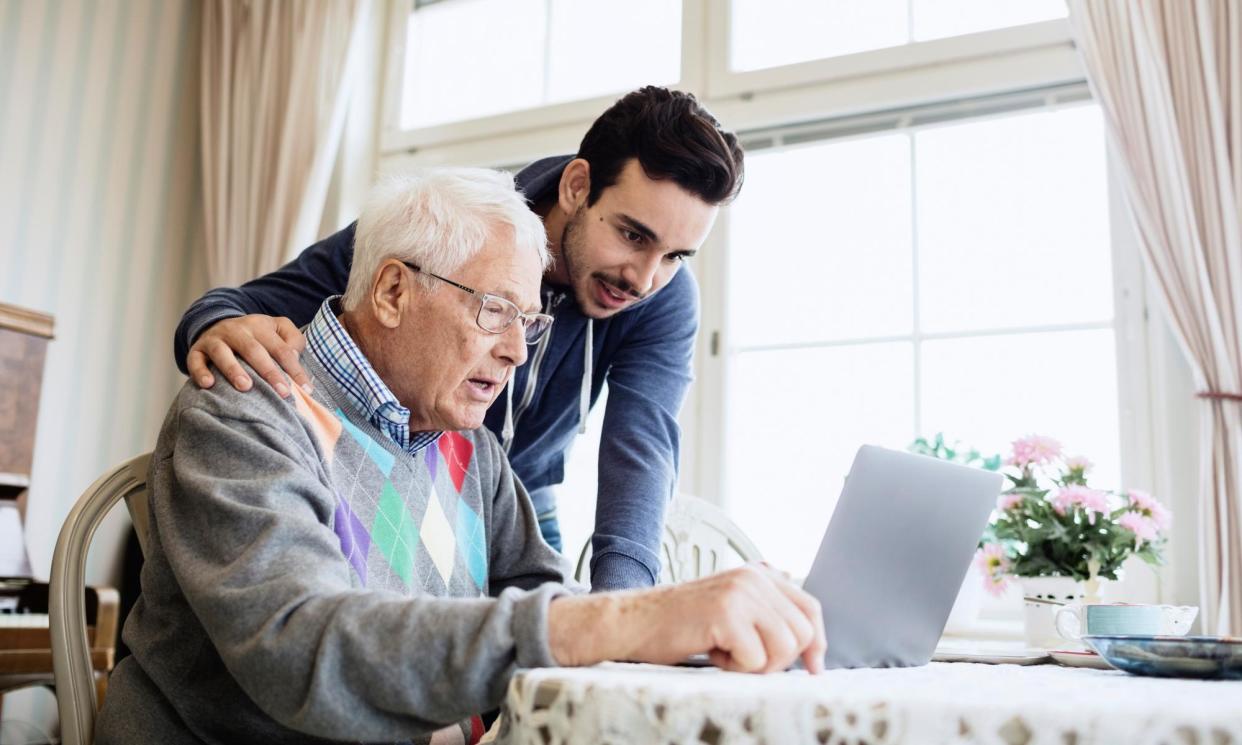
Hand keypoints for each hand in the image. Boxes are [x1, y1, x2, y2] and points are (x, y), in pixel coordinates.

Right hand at [186, 315, 309, 397]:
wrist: (217, 324)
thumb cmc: (256, 335)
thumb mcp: (278, 329)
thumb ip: (293, 339)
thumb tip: (295, 356)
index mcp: (260, 326)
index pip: (281, 348)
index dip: (294, 368)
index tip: (306, 389)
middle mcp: (236, 330)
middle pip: (254, 350)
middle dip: (269, 371)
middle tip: (282, 392)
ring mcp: (214, 339)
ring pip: (222, 353)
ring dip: (233, 369)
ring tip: (245, 387)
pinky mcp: (196, 350)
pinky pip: (195, 360)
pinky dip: (200, 372)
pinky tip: (209, 385)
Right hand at [549, 564, 825, 673]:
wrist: (634, 621)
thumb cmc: (679, 624)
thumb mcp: (731, 610)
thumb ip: (766, 615)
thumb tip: (810, 649)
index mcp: (758, 574)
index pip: (809, 607)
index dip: (816, 642)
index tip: (814, 667)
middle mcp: (754, 577)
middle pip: (802, 632)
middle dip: (779, 659)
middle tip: (743, 658)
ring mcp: (741, 592)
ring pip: (784, 648)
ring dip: (756, 664)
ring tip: (725, 653)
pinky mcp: (727, 612)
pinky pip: (756, 659)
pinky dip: (735, 668)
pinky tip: (711, 652)